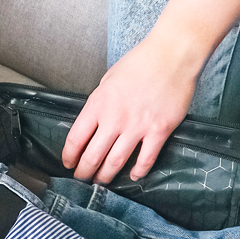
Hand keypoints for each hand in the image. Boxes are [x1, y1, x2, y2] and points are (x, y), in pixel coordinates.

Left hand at [62, 33, 198, 182]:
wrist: (171, 55)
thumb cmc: (139, 64)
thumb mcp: (107, 81)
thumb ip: (99, 104)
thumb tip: (93, 124)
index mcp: (97, 104)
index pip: (75, 139)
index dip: (69, 156)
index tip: (68, 164)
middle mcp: (114, 118)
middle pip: (92, 155)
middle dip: (84, 172)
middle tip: (81, 180)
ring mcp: (137, 126)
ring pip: (115, 162)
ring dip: (106, 176)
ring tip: (101, 182)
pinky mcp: (159, 130)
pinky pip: (146, 158)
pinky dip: (138, 171)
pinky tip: (134, 176)